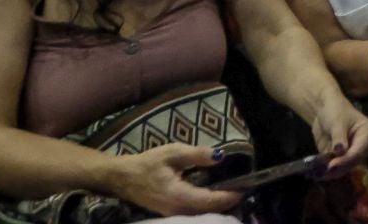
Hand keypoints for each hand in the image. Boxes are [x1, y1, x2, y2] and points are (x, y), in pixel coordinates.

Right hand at [104, 144, 244, 217]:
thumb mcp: (173, 153)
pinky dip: (207, 206)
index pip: (210, 200)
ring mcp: (174, 214)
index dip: (229, 196)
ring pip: (202, 214)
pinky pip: (194, 213)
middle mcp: (178, 210)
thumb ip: (197, 155)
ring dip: (218, 205)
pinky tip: (214, 196)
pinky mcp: (171, 213)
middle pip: (209, 211)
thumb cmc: (147, 163)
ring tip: (233, 192)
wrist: (123, 178)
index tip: (244, 188)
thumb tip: (220, 156)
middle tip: (243, 189)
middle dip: (227, 202)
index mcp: (179, 196)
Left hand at [307, 101, 367, 178]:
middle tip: (324, 172)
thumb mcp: (337, 121)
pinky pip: (336, 167)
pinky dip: (327, 171)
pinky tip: (318, 174)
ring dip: (332, 172)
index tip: (332, 165)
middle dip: (339, 168)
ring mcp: (353, 153)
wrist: (324, 109)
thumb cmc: (335, 110)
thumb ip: (339, 137)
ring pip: (345, 167)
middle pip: (353, 161)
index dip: (345, 159)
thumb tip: (340, 151)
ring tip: (319, 175)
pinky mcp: (342, 158)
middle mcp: (364, 146)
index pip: (359, 150)